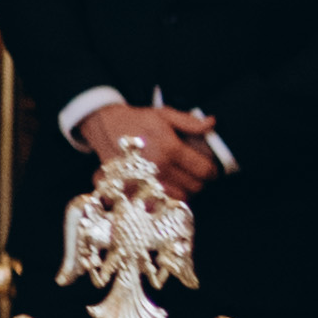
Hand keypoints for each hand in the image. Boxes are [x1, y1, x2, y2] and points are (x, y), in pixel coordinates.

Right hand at [82, 99, 219, 194]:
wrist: (104, 126)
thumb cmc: (136, 120)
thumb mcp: (164, 115)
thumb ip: (190, 122)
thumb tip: (211, 124)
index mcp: (170, 149)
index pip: (204, 170)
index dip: (212, 171)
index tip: (211, 170)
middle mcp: (160, 168)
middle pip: (195, 187)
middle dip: (199, 181)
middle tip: (195, 174)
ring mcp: (146, 181)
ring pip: (180, 198)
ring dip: (185, 191)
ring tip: (182, 181)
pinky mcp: (134, 189)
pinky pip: (160, 203)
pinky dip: (167, 198)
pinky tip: (167, 189)